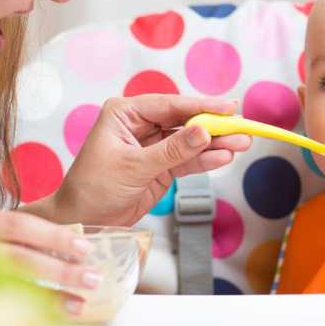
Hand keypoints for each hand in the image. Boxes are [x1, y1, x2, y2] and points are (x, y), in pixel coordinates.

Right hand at [0, 209, 99, 314]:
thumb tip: (43, 249)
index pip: (17, 224)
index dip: (54, 235)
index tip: (83, 245)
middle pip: (18, 256)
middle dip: (60, 268)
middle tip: (92, 277)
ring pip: (5, 287)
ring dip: (46, 297)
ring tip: (77, 304)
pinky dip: (12, 318)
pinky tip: (35, 323)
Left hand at [53, 95, 251, 224]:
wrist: (82, 221)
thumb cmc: (94, 188)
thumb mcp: (133, 167)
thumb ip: (172, 150)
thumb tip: (204, 131)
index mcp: (125, 113)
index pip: (170, 104)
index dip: (202, 105)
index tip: (229, 107)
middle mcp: (140, 125)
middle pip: (184, 120)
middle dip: (213, 125)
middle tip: (241, 126)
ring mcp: (152, 146)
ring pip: (190, 141)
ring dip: (215, 143)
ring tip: (242, 143)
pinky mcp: (161, 167)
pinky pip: (188, 160)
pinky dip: (206, 160)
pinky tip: (224, 157)